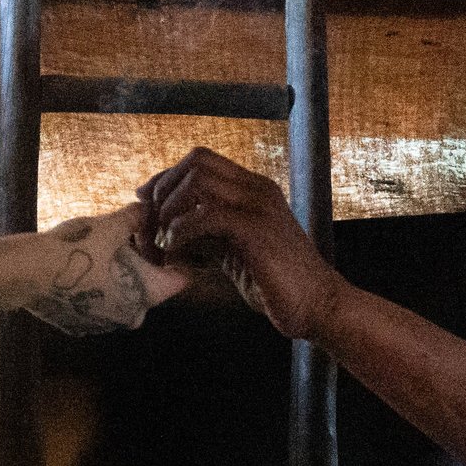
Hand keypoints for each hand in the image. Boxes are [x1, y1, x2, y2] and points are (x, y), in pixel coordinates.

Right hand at [28, 202, 188, 334]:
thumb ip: (135, 217)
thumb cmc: (74, 249)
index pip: (180, 280)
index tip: (164, 243)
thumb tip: (146, 208)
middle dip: (144, 266)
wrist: (24, 273)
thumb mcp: (110, 225)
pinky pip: (97, 305)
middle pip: (149, 288)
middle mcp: (131, 316)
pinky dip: (95, 289)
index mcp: (147, 294)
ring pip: (122, 298)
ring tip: (101, 252)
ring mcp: (104, 325)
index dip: (176, 259)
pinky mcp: (80, 326)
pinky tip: (81, 269)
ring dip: (118, 278)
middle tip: (129, 241)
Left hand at [140, 149, 341, 339]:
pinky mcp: (255, 229)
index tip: (147, 201)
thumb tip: (172, 230)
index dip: (167, 177)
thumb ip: (209, 234)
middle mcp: (257, 189)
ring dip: (169, 209)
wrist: (318, 305)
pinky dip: (181, 230)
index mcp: (254, 189)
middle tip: (150, 223)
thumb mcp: (236, 250)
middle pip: (196, 162)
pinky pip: (206, 214)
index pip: (201, 160)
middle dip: (163, 189)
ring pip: (198, 181)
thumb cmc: (277, 283)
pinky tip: (175, 249)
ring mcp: (258, 205)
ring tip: (162, 239)